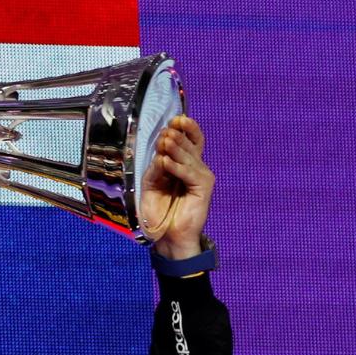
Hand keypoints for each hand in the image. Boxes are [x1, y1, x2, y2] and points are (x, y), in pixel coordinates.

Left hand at [143, 115, 214, 258]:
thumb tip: (159, 153)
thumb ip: (156, 168)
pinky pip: (189, 173)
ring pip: (189, 158)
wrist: (166, 235)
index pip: (191, 140)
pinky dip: (176, 167)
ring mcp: (202, 177)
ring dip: (176, 148)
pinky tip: (165, 162)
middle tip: (167, 130)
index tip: (174, 119)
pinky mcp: (204, 188)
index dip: (185, 128)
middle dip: (178, 136)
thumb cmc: (158, 210)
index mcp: (185, 164)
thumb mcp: (152, 184)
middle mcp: (196, 168)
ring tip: (165, 140)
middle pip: (191, 145)